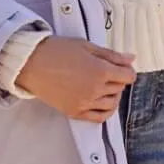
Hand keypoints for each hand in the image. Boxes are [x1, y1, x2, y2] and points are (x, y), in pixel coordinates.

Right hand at [15, 36, 135, 122]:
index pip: (128, 76)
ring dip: (112, 94)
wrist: (31, 63)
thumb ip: (111, 55)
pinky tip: (102, 102)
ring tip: (102, 85)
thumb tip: (131, 58)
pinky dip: (105, 111)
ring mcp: (85, 102)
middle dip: (118, 80)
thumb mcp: (86, 46)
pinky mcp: (75, 112)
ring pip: (112, 103)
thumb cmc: (57, 50)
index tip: (121, 67)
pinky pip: (98, 118)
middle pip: (120, 88)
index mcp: (100, 70)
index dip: (127, 70)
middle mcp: (95, 89)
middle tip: (108, 72)